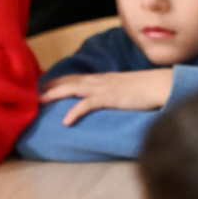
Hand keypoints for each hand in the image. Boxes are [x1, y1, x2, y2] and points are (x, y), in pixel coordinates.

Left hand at [40, 69, 173, 125]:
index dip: (62, 79)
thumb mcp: (131, 88)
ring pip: (73, 88)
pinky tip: (65, 121)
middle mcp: (102, 80)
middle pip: (71, 80)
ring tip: (39, 100)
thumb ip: (120, 91)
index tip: (47, 83)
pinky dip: (74, 111)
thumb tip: (115, 98)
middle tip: (34, 89)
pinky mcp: (110, 97)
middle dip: (51, 84)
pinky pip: (87, 104)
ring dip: (55, 93)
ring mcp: (105, 88)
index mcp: (107, 78)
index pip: (79, 77)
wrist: (163, 85)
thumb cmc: (152, 88)